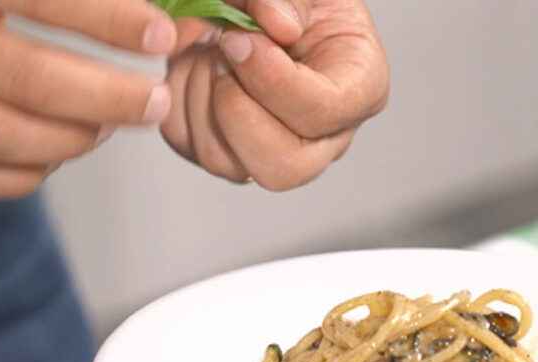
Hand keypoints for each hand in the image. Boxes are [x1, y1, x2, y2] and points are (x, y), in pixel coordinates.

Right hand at [0, 0, 177, 197]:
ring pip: (7, 137)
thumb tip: (155, 15)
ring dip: (73, 140)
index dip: (111, 21)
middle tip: (154, 101)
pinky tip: (54, 157)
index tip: (161, 35)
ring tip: (109, 127)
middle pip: (36, 83)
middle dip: (111, 99)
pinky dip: (23, 175)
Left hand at [162, 0, 387, 190]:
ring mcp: (275, 151)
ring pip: (227, 164)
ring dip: (201, 97)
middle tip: (222, 55)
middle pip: (282, 169)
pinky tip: (195, 64)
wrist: (267, 5)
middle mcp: (323, 136)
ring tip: (209, 49)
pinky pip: (190, 146)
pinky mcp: (227, 152)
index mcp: (359, 89)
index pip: (322, 114)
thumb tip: (277, 24)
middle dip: (236, 111)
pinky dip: (178, 101)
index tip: (241, 37)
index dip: (274, 79)